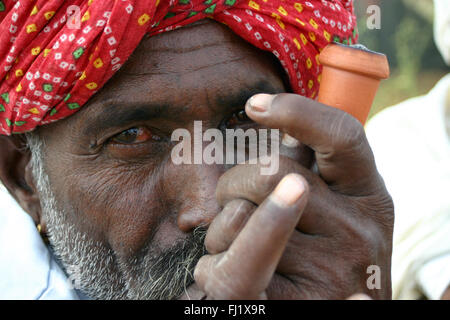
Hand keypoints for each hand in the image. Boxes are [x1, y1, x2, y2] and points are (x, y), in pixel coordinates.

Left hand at [193, 93, 393, 299]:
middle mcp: (360, 231)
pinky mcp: (295, 303)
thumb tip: (274, 120)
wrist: (333, 313)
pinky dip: (212, 267)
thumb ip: (316, 175)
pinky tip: (218, 273)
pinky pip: (230, 266)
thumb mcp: (339, 212)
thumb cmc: (327, 257)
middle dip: (234, 181)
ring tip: (231, 247)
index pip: (343, 137)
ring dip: (219, 230)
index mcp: (370, 198)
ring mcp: (332, 270)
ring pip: (241, 216)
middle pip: (273, 171)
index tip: (255, 105)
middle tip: (230, 200)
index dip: (298, 112)